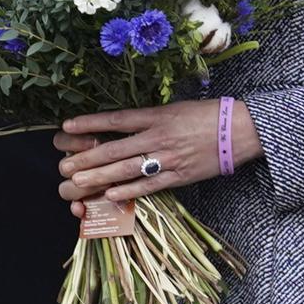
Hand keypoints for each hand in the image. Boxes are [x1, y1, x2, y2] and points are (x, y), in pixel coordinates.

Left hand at [54, 102, 256, 209]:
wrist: (240, 130)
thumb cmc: (207, 115)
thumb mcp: (175, 108)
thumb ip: (149, 118)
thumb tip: (122, 125)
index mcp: (157, 116)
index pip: (116, 120)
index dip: (90, 124)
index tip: (67, 126)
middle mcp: (159, 137)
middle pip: (115, 148)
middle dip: (87, 158)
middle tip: (64, 166)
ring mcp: (168, 158)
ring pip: (127, 169)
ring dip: (100, 176)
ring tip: (78, 182)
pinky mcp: (180, 176)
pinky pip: (150, 185)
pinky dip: (129, 191)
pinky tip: (110, 195)